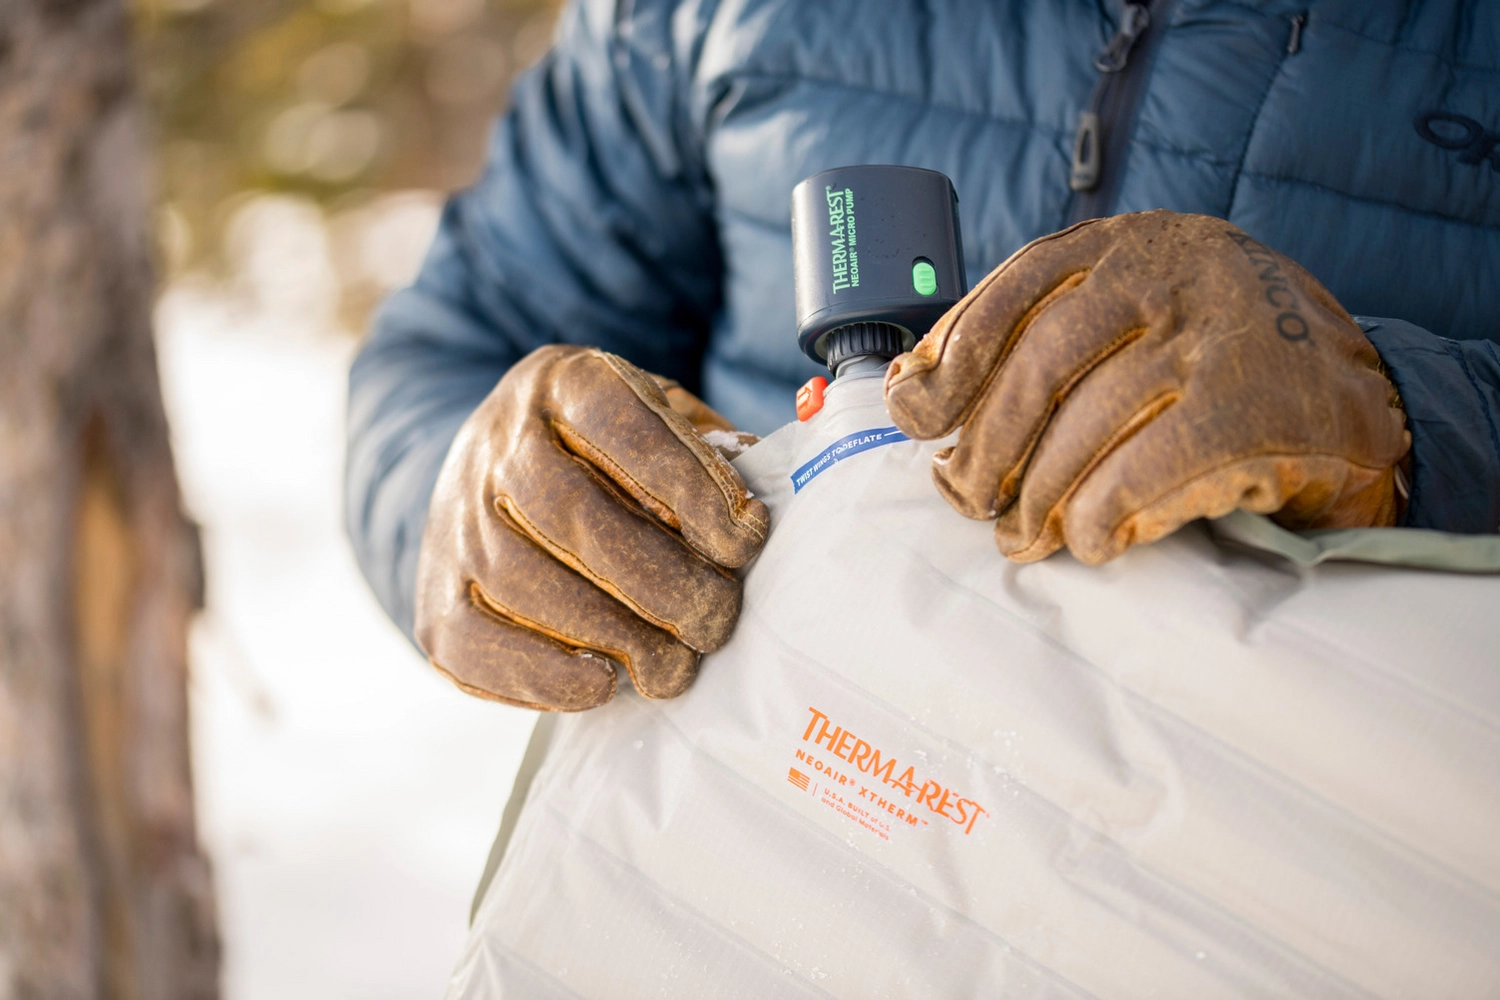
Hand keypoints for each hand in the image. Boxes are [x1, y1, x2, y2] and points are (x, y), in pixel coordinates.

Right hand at [415, 345, 768, 709]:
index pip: (625, 426)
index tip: (746, 538)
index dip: (692, 486)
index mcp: (565, 383)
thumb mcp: (660, 422)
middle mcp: (499, 442)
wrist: (489, 475)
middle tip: (716, 621)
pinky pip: (475, 641)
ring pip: (525, 580)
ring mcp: (457, 518)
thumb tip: (755, 505)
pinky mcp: (434, 595)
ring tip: (675, 667)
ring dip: (613, 635)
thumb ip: (708, 454)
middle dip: (661, 580)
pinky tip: (602, 684)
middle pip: (574, 513)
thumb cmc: (606, 458)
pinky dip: (541, 673)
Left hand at [884, 210, 1409, 564]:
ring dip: (1040, 497)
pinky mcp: (1257, 407)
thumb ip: (1032, 337)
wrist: (1357, 391)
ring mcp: (1218, 335)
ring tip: (1021, 537)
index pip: (1013, 291)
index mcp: (1124, 246)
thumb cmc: (1208, 359)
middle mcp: (1171, 274)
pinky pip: (1147, 471)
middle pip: (1041, 366)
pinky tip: (1091, 539)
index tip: (917, 416)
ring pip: (1089, 426)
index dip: (952, 358)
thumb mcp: (1127, 318)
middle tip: (968, 498)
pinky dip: (1104, 515)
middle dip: (989, 446)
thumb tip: (913, 392)